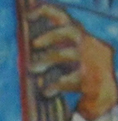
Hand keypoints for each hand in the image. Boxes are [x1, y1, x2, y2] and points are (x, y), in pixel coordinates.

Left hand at [28, 4, 117, 119]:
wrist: (103, 95)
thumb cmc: (81, 75)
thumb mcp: (70, 58)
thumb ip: (55, 49)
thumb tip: (28, 46)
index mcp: (83, 38)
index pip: (66, 20)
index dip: (48, 13)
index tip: (29, 14)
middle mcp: (89, 45)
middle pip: (71, 31)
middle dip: (51, 35)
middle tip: (34, 44)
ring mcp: (91, 61)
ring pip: (67, 54)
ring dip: (47, 60)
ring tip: (31, 68)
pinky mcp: (91, 78)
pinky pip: (68, 79)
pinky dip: (54, 85)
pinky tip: (46, 91)